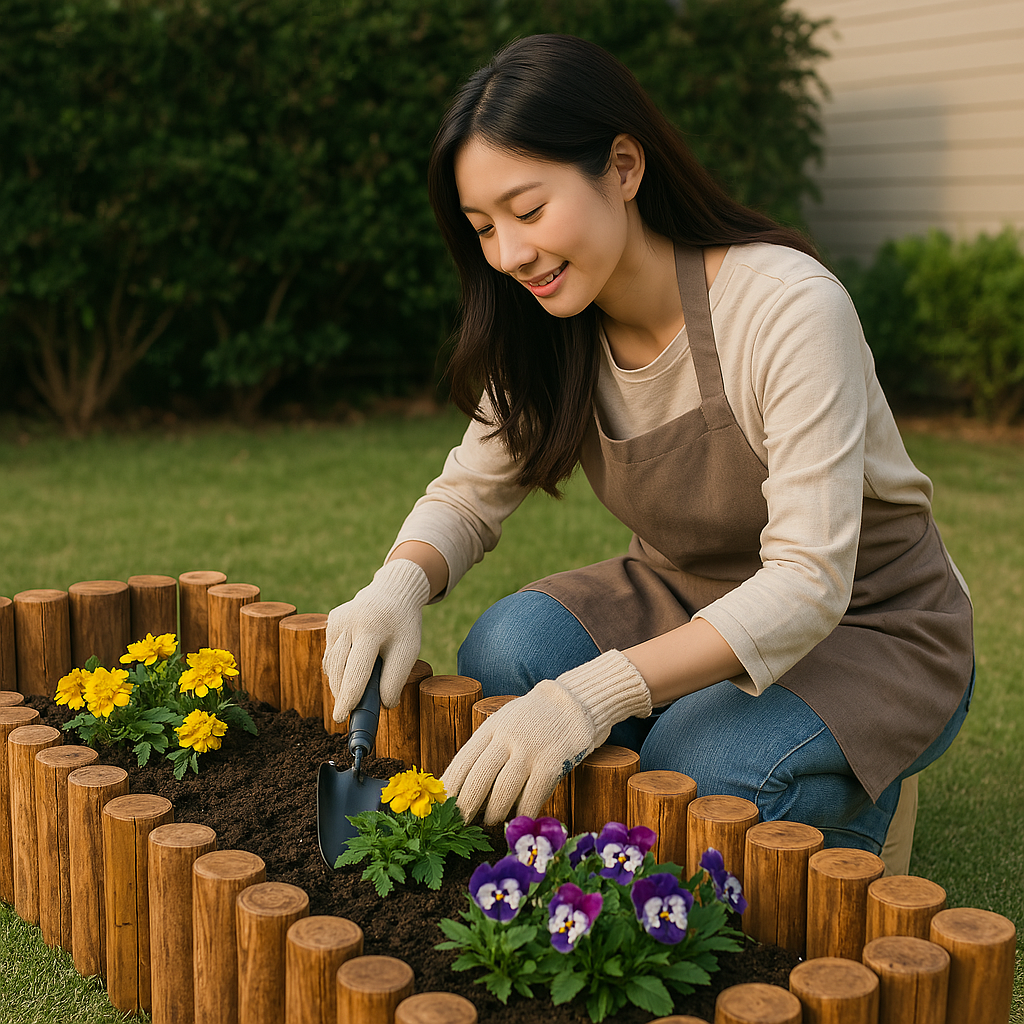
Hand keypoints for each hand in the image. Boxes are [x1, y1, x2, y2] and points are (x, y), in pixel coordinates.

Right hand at [323, 559, 431, 721]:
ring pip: (332, 665)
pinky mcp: (331, 621)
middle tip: (347, 714)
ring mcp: (336, 620)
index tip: (342, 717)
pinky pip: (331, 655)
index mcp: (372, 628)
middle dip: (342, 695)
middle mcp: (349, 622)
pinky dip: (340, 668)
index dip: (349, 696)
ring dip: (340, 684)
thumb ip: (396, 678)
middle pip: (339, 670)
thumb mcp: (409, 649)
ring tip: (355, 691)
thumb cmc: (403, 625)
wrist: (393, 591)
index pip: (357, 669)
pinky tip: (352, 667)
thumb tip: (383, 706)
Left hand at [441, 650, 651, 823]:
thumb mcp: (504, 723)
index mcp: (491, 728)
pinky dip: (523, 813)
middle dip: (465, 807)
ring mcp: (530, 750)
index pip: (462, 761)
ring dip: (493, 813)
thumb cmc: (533, 719)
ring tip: (489, 823)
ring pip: (503, 791)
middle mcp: (507, 738)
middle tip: (458, 825)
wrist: (573, 702)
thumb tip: (461, 786)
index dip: (449, 788)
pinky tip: (518, 820)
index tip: (439, 808)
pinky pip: (532, 796)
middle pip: (478, 778)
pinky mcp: (552, 762)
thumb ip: (486, 748)